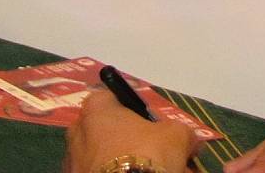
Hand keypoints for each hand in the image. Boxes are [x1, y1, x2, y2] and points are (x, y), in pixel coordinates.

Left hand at [63, 91, 199, 172]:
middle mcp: (78, 133)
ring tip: (153, 170)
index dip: (134, 111)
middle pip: (108, 131)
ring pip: (103, 157)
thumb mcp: (176, 135)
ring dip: (124, 162)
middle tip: (156, 154)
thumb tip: (190, 141)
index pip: (113, 99)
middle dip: (131, 142)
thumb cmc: (148, 152)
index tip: (151, 125)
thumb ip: (180, 132)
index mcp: (96, 109)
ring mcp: (73, 164)